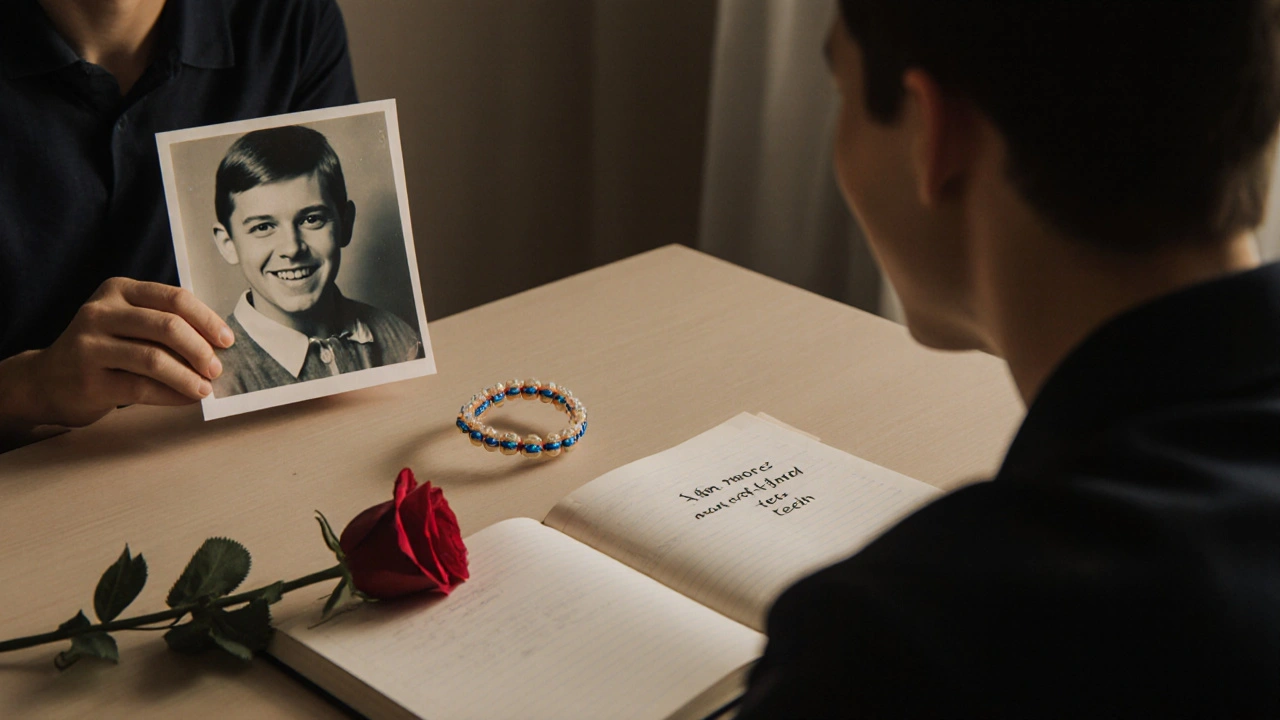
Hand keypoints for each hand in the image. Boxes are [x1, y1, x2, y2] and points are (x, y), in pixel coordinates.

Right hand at [0, 278, 233, 431]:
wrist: (46, 380)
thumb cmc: (102, 349)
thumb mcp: (126, 322)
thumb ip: (164, 323)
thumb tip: (218, 343)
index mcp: (118, 290)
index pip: (174, 298)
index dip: (207, 320)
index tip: (227, 340)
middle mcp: (100, 313)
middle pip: (167, 326)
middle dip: (200, 349)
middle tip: (216, 367)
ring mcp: (90, 346)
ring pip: (155, 359)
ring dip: (189, 376)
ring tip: (205, 388)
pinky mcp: (89, 380)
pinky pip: (142, 388)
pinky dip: (172, 395)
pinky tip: (187, 398)